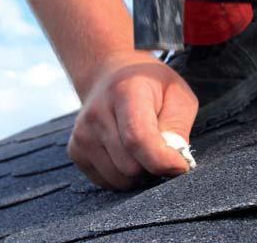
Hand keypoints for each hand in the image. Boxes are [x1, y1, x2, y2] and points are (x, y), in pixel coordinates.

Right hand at [68, 51, 197, 190]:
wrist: (110, 73)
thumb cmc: (150, 86)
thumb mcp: (177, 94)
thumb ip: (178, 127)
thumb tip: (175, 163)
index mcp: (125, 92)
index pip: (138, 138)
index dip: (163, 160)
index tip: (181, 165)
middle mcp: (97, 113)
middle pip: (131, 166)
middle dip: (153, 166)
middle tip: (161, 149)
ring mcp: (82, 134)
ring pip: (120, 179)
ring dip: (139, 174)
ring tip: (143, 150)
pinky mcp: (75, 151)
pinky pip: (107, 183)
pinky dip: (123, 176)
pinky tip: (127, 154)